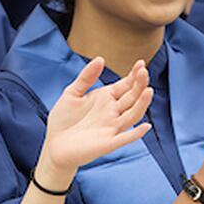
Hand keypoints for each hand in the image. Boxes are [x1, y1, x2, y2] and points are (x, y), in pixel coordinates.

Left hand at [36, 58, 153, 188]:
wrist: (54, 145)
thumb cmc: (63, 120)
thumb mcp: (72, 93)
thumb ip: (86, 77)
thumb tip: (100, 58)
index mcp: (106, 99)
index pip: (126, 85)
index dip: (134, 75)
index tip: (140, 63)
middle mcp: (113, 112)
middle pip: (132, 97)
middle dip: (139, 85)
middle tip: (143, 72)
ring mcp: (112, 127)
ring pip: (133, 115)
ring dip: (142, 104)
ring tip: (148, 90)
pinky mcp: (108, 143)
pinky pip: (125, 138)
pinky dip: (136, 133)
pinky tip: (145, 126)